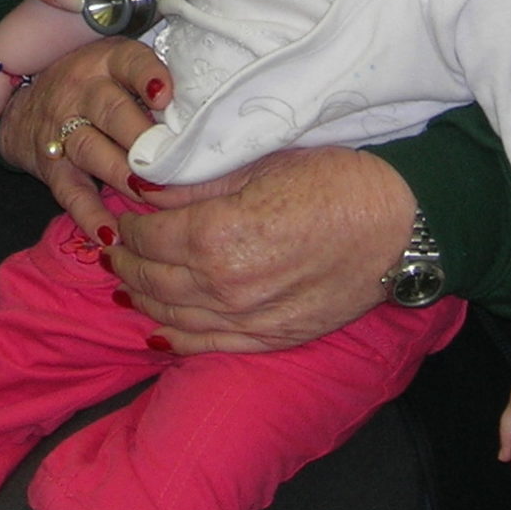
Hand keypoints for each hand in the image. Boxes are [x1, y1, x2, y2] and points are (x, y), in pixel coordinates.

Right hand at [0, 38, 173, 231]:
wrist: (26, 106)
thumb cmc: (95, 85)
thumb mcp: (120, 66)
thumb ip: (156, 83)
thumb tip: (210, 112)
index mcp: (108, 62)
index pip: (130, 62)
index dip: (148, 77)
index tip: (166, 96)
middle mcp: (82, 91)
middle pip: (112, 111)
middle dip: (143, 140)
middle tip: (175, 163)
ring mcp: (62, 129)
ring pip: (91, 150)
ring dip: (124, 176)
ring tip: (152, 196)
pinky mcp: (52, 167)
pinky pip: (70, 192)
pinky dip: (90, 216)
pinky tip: (111, 235)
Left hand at [109, 146, 415, 354]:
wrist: (399, 226)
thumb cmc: (336, 181)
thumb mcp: (259, 164)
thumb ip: (197, 182)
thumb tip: (146, 184)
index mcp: (216, 236)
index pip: (145, 237)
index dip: (126, 224)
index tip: (120, 212)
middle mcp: (224, 287)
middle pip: (150, 279)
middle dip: (124, 261)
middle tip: (111, 246)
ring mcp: (248, 320)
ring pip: (171, 315)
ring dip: (140, 296)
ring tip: (124, 279)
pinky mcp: (272, 339)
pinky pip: (206, 345)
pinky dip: (172, 336)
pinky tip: (155, 327)